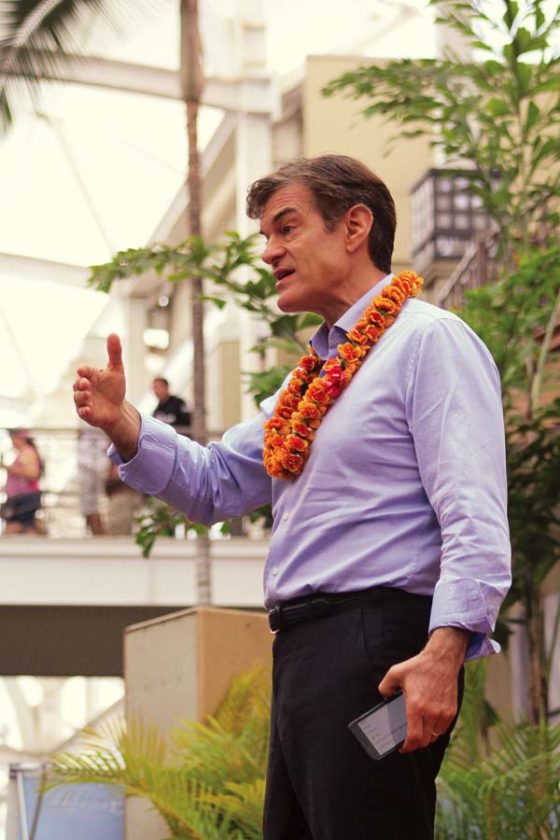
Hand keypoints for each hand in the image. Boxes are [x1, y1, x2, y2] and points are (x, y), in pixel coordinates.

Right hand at [73, 334, 125, 431]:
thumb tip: (113, 333)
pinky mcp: (86, 414)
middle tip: (86, 383)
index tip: (83, 370)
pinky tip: (88, 410)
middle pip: (78, 384)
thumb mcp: (117, 370)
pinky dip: (84, 411)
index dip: (84, 371)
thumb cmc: (114, 388)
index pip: (85, 371)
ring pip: (78, 398)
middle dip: (81, 383)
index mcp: (91, 376)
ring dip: (81, 396)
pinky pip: (82, 413)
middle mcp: (84, 388)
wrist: (117, 409)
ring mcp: (84, 401)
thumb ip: (115, 353)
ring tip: (87, 395)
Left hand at [378, 627, 468, 752]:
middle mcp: (431, 712)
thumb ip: (385, 687)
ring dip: (426, 738)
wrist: (441, 660)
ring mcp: (443, 713)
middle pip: (424, 741)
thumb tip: (384, 698)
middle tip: (409, 741)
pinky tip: (429, 725)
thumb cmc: (418, 667)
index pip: (413, 737)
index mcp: (416, 705)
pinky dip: (436, 731)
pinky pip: (443, 729)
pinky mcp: (451, 711)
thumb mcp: (395, 673)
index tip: (402, 748)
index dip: (407, 747)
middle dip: (416, 745)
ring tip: (419, 733)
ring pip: (434, 736)